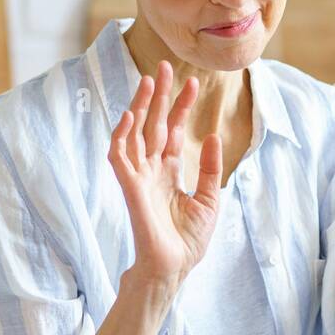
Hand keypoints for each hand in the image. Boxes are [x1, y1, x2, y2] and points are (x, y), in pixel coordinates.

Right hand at [107, 60, 222, 291]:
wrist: (174, 268)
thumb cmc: (188, 240)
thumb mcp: (210, 199)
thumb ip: (212, 168)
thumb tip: (214, 136)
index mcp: (170, 172)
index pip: (174, 131)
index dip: (181, 107)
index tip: (193, 82)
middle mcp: (152, 170)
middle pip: (154, 124)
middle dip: (159, 96)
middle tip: (164, 66)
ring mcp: (139, 177)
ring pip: (134, 133)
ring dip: (140, 106)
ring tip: (148, 80)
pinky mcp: (129, 188)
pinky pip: (120, 156)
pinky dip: (122, 135)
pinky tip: (130, 115)